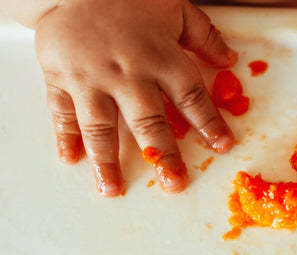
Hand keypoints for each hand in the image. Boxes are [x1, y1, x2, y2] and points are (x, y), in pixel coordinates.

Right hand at [35, 0, 237, 195]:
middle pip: (150, 124)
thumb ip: (204, 36)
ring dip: (108, 161)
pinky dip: (65, 136)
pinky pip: (62, 112)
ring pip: (102, 128)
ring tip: (113, 189)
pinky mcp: (61, 78)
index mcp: (161, 58)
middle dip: (163, 157)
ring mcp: (92, 79)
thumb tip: (230, 60)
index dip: (210, 124)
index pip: (192, 99)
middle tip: (174, 184)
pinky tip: (71, 160)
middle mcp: (129, 74)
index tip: (223, 146)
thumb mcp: (175, 8)